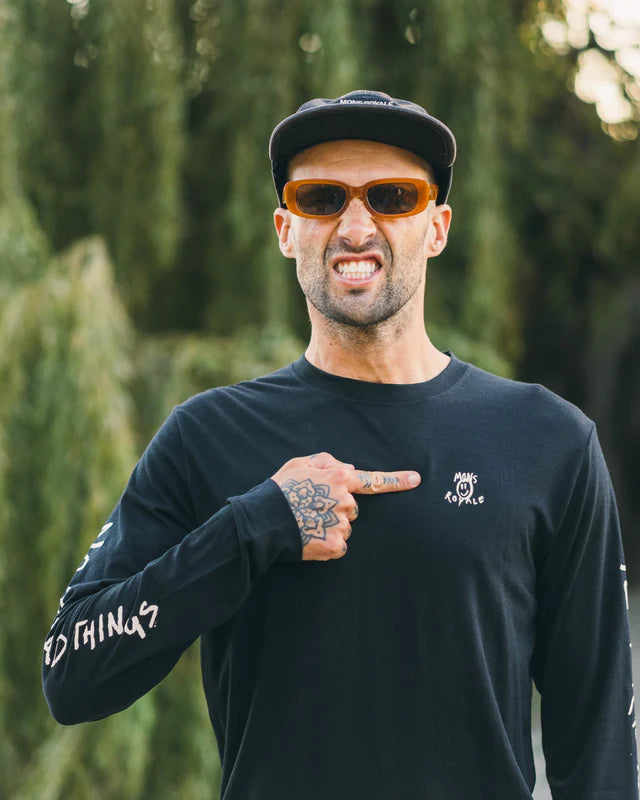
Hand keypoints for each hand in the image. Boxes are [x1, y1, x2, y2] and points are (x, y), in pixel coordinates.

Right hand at [272, 452, 420, 560]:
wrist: (263, 521)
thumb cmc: (280, 490)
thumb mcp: (299, 464)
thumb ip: (327, 462)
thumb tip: (348, 468)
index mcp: (338, 478)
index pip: (373, 480)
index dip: (397, 480)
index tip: (417, 480)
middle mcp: (344, 501)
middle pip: (353, 508)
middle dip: (337, 509)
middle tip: (312, 509)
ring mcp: (341, 524)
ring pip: (345, 527)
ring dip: (331, 527)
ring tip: (307, 523)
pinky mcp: (335, 546)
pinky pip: (340, 546)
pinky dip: (328, 544)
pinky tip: (310, 538)